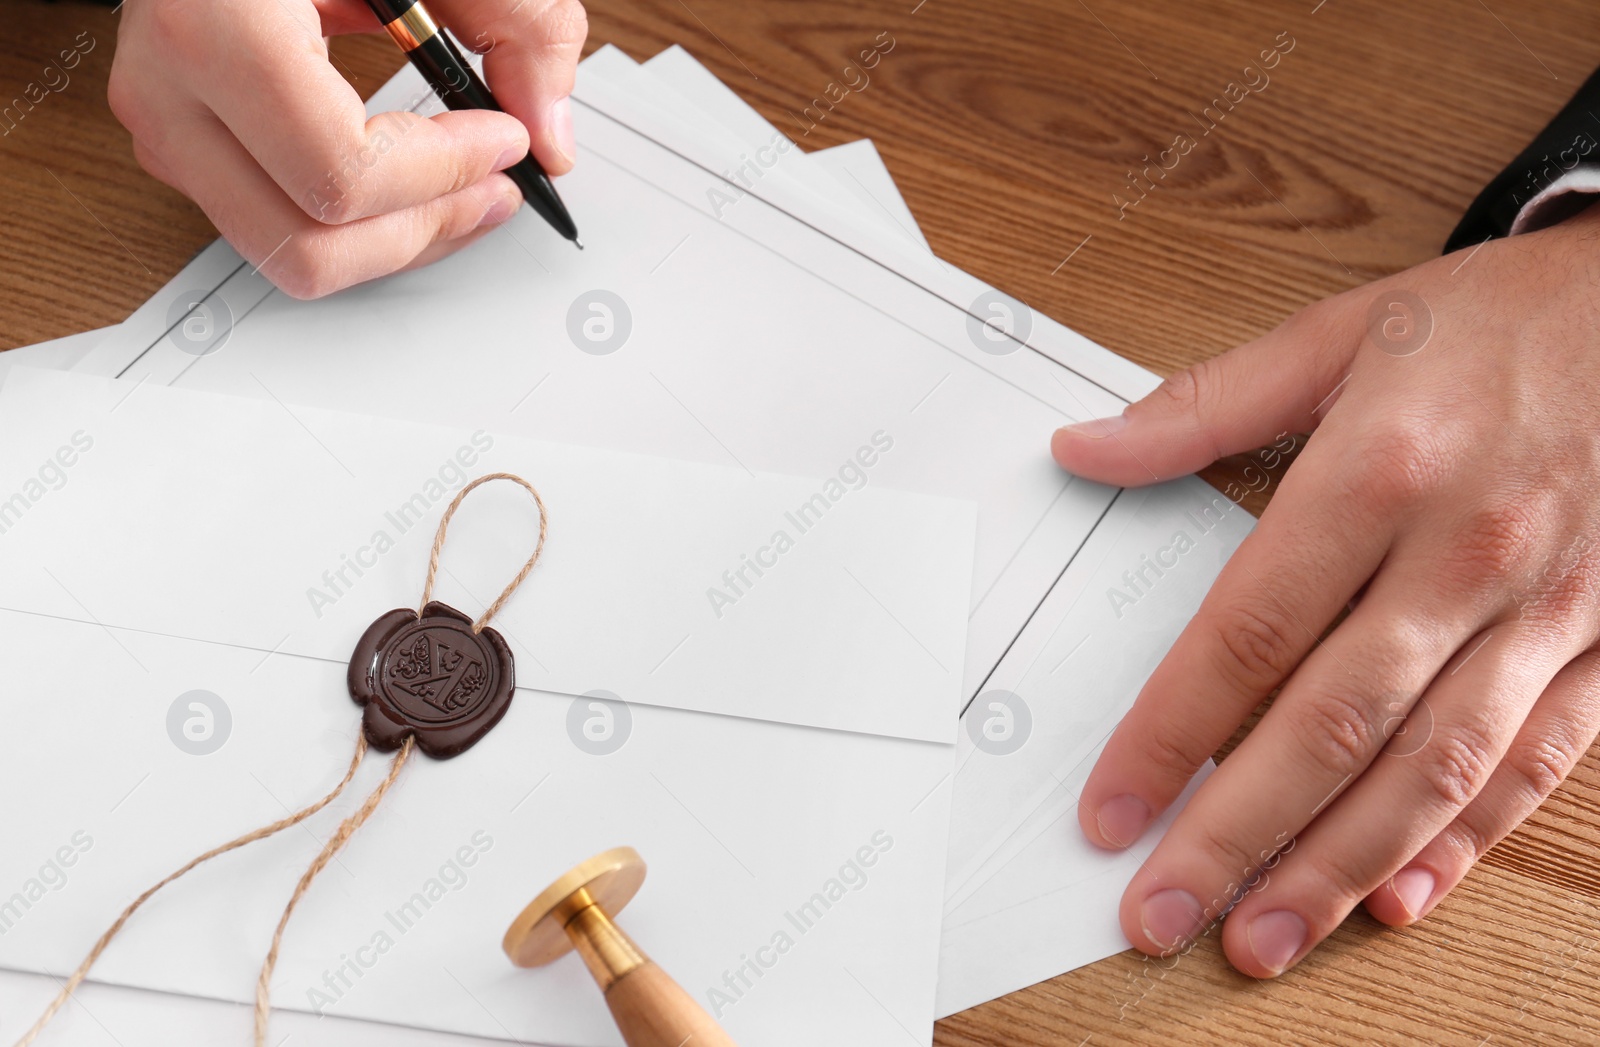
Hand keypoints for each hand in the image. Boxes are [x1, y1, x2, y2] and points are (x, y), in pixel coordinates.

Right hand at [108, 0, 587, 298]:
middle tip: (495, 191)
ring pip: (292, 256)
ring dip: (396, 240)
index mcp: (211, 26)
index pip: (342, 172)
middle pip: (310, 245)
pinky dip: (358, 223)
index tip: (506, 139)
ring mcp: (165, 130)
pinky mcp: (182, 146)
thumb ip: (514, 18)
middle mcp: (169, 93)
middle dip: (425, 230)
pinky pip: (278, 226)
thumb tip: (549, 129)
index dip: (445, 173)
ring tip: (465, 193)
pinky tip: (412, 182)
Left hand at [1052, 205, 1599, 976]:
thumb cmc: (1504, 320)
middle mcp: (1463, 556)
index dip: (1168, 734)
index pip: (1247, 634)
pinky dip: (1465, 839)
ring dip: (1338, 867)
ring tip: (1260, 939)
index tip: (1110, 807)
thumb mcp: (1346, 331)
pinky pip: (1536, 763)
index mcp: (1380, 472)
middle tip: (1159, 914)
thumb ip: (1206, 404)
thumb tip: (1085, 448)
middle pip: (1331, 725)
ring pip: (1432, 769)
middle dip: (1235, 836)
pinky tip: (1398, 895)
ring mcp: (1545, 611)